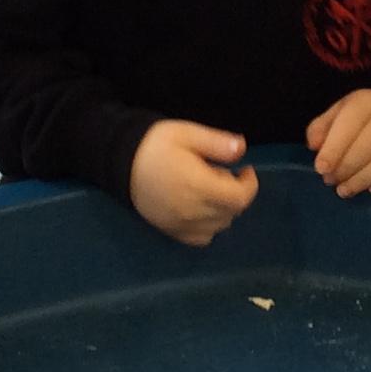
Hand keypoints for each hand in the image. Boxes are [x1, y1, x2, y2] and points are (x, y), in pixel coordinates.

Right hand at [128, 120, 258, 247]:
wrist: (120, 163)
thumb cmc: (155, 145)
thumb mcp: (186, 133)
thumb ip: (216, 142)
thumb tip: (242, 148)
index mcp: (199, 186)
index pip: (240, 198)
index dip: (250, 185)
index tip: (245, 170)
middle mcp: (193, 211)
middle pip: (232, 212)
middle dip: (235, 192)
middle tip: (220, 173)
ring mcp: (182, 224)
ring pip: (220, 225)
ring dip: (224, 208)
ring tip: (208, 189)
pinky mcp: (171, 231)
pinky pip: (202, 238)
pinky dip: (210, 226)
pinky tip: (201, 209)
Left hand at [307, 89, 370, 198]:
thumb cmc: (370, 111)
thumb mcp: (344, 109)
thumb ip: (324, 125)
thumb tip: (313, 146)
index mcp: (367, 103)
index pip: (349, 127)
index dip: (333, 150)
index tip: (321, 168)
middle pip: (366, 149)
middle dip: (345, 170)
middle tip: (331, 181)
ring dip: (362, 181)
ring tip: (345, 190)